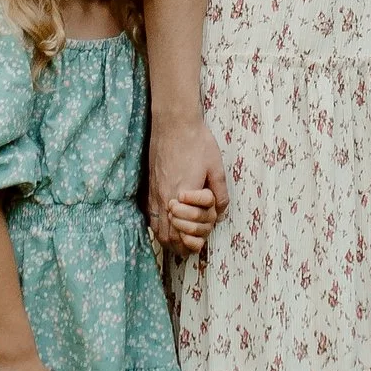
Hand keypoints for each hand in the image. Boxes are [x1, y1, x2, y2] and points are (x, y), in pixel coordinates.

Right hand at [151, 115, 227, 253]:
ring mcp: (154, 193)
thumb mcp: (216, 168)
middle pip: (167, 236)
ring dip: (167, 238)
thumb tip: (221, 212)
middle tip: (190, 248)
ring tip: (179, 242)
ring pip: (156, 228)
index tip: (199, 245)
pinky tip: (166, 225)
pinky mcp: (149, 186)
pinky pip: (150, 215)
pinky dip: (157, 226)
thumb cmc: (197, 143)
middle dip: (179, 246)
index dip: (191, 244)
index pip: (182, 234)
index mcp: (182, 197)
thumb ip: (220, 193)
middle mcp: (164, 198)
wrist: (174, 123)